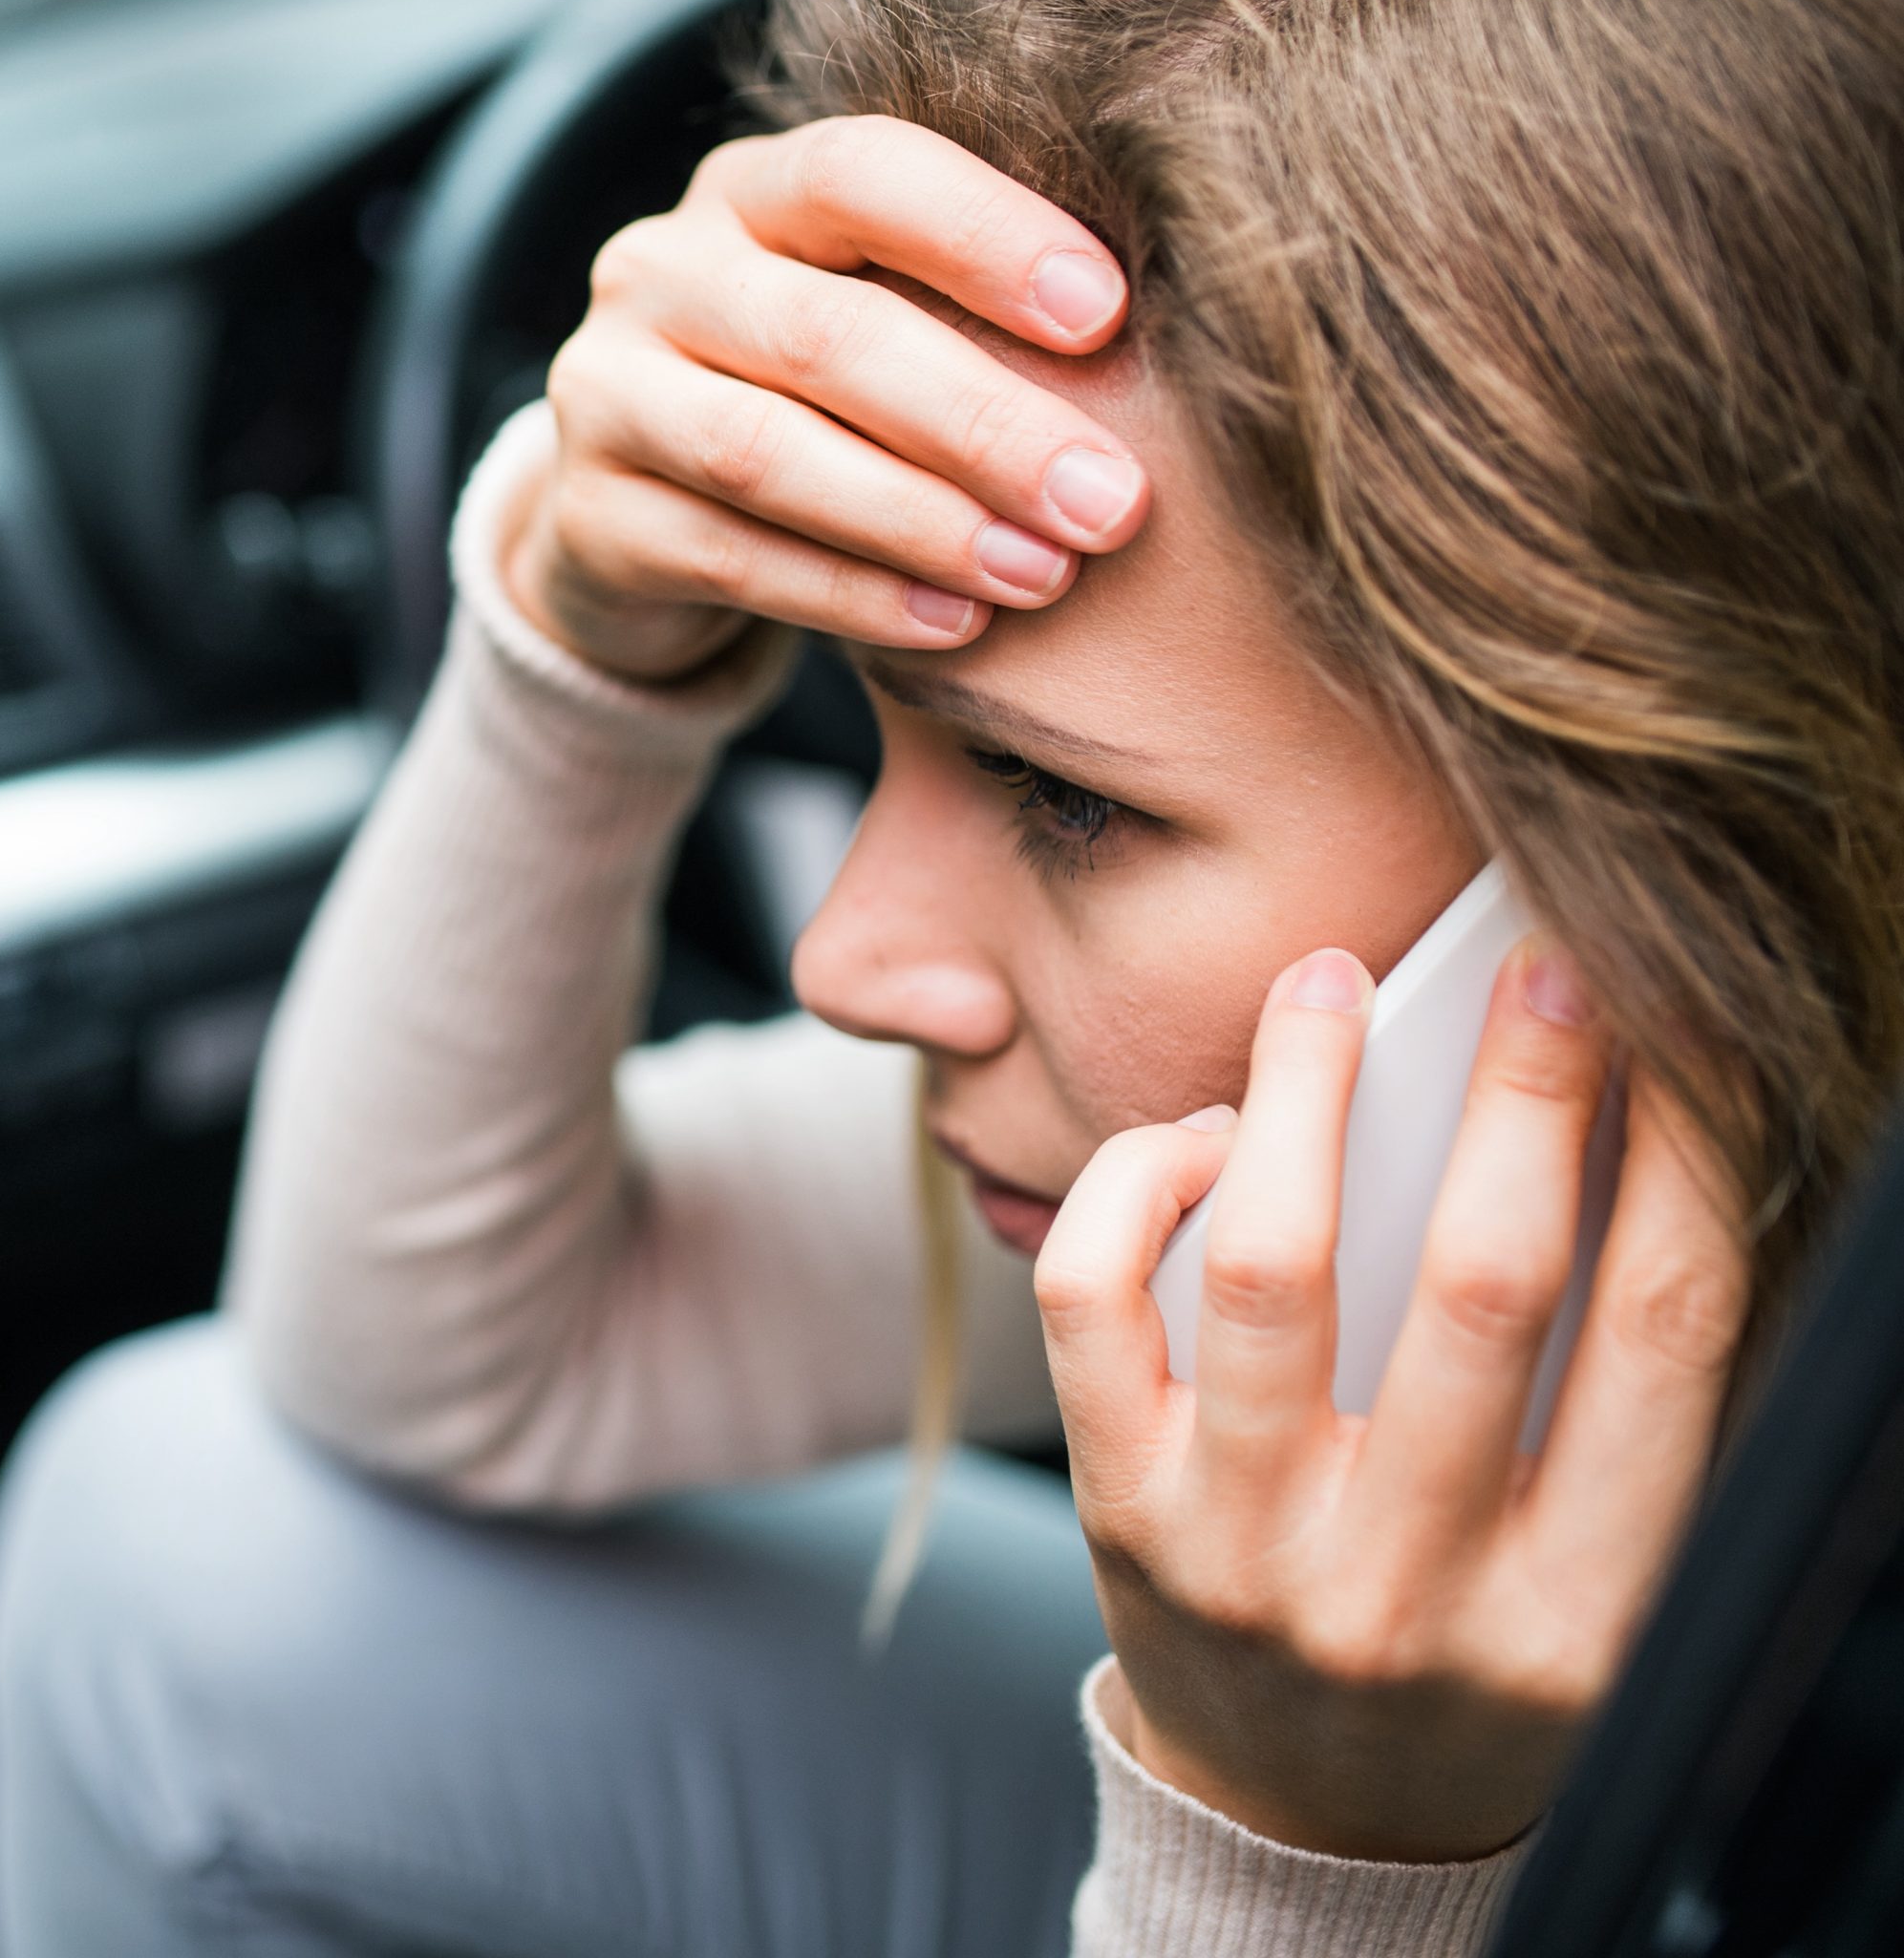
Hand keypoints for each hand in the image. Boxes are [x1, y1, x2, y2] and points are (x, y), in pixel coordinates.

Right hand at [502, 115, 1149, 680]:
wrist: (643, 515)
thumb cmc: (820, 404)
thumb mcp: (876, 322)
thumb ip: (969, 315)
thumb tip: (1158, 352)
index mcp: (753, 192)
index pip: (861, 171)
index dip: (984, 234)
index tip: (1107, 312)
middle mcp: (661, 271)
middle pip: (826, 334)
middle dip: (985, 422)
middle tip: (1111, 501)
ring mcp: (606, 392)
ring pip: (766, 453)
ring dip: (922, 519)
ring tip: (1043, 575)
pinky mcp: (589, 520)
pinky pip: (730, 558)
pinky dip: (852, 596)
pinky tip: (953, 625)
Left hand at [1036, 942, 1751, 1863]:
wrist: (1305, 1820)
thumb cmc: (1464, 1652)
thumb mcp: (1581, 1567)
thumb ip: (1603, 1387)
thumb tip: (1594, 1129)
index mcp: (1580, 1605)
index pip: (1667, 1334)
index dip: (1691, 1154)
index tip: (1682, 1028)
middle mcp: (1412, 1588)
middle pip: (1486, 1284)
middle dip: (1527, 1091)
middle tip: (1536, 963)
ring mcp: (1249, 1549)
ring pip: (1272, 1266)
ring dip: (1306, 1091)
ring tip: (1326, 987)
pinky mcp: (1119, 1509)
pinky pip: (1094, 1299)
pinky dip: (1141, 1178)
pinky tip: (1202, 1138)